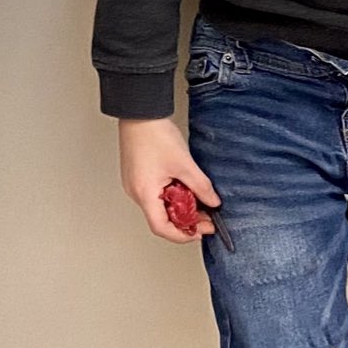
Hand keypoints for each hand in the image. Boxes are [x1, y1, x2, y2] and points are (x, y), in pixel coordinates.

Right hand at [118, 117, 220, 242]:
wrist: (139, 113)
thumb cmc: (153, 134)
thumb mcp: (184, 164)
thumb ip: (201, 186)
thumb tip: (213, 201)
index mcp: (144, 193)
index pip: (162, 228)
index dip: (182, 235)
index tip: (201, 231)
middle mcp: (135, 192)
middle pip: (160, 218)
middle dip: (184, 221)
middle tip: (205, 215)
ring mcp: (134, 184)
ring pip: (158, 206)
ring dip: (178, 207)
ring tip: (196, 198)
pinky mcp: (136, 175)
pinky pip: (154, 194)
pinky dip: (170, 196)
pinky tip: (183, 187)